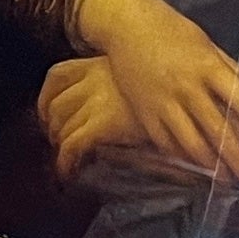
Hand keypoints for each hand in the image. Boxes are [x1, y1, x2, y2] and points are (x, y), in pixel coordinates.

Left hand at [36, 56, 179, 182]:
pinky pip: (73, 144)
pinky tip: (68, 173)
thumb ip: (124, 87)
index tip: (48, 116)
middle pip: (55, 103)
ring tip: (69, 161)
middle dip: (52, 128)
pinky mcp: (105, 122)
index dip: (45, 98)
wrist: (193, 96)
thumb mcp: (143, 80)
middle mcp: (94, 79)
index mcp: (100, 64)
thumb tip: (107, 107)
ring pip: (62, 125)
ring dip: (60, 146)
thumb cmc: (174, 89)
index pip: (57, 75)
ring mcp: (98, 100)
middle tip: (60, 144)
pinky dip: (65, 161)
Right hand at [70, 0, 238, 183]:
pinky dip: (180, 156)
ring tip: (225, 180)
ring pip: (190, 141)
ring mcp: (164, 101)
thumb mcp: (206, 42)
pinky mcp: (144, 110)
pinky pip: (164, 140)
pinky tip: (193, 168)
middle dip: (238, 158)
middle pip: (218, 130)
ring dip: (211, 165)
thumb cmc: (170, 28)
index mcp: (208, 67)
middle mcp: (187, 87)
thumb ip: (231, 67)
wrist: (124, 22)